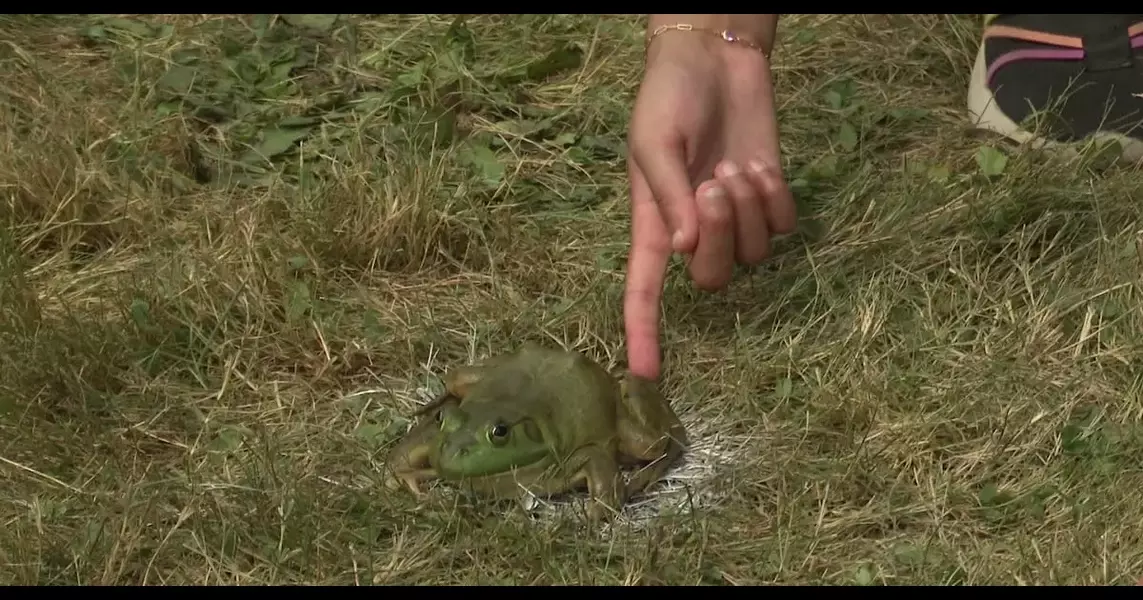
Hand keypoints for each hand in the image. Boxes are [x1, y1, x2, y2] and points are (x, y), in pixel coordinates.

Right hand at [624, 34, 796, 379]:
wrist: (713, 59)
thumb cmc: (668, 98)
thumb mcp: (653, 141)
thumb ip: (667, 196)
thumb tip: (684, 249)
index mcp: (653, 222)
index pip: (643, 290)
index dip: (644, 332)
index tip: (646, 374)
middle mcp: (694, 230)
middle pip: (712, 276)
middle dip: (721, 235)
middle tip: (715, 183)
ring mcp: (735, 216)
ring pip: (754, 252)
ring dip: (749, 209)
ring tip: (737, 165)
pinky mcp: (769, 196)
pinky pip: (782, 224)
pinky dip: (774, 197)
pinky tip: (759, 165)